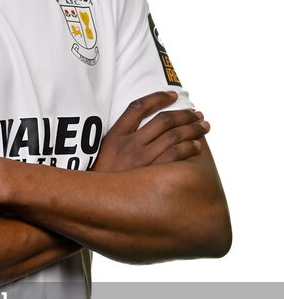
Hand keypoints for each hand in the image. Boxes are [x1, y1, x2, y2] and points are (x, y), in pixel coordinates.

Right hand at [91, 91, 209, 172]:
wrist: (96, 203)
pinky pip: (175, 156)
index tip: (173, 95)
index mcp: (115, 135)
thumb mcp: (104, 154)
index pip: (138, 107)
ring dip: (192, 129)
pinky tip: (197, 146)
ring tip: (203, 126)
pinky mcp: (150, 175)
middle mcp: (128, 145)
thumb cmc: (102, 179)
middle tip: (197, 114)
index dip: (158, 97)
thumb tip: (144, 124)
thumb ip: (121, 138)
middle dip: (184, 114)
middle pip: (162, 120)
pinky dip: (189, 148)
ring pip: (173, 136)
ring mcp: (140, 160)